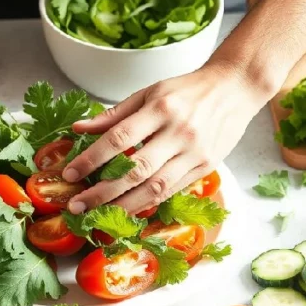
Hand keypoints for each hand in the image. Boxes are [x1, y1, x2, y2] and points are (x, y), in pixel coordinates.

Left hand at [62, 62, 272, 213]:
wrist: (234, 89)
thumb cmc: (188, 90)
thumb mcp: (149, 92)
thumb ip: (115, 114)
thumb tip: (80, 129)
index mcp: (161, 108)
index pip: (119, 138)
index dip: (92, 158)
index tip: (71, 173)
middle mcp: (178, 132)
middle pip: (135, 169)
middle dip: (102, 191)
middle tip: (77, 204)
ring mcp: (194, 153)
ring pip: (155, 187)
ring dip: (123, 205)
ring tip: (99, 216)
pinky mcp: (206, 167)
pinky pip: (172, 191)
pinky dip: (148, 203)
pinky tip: (128, 210)